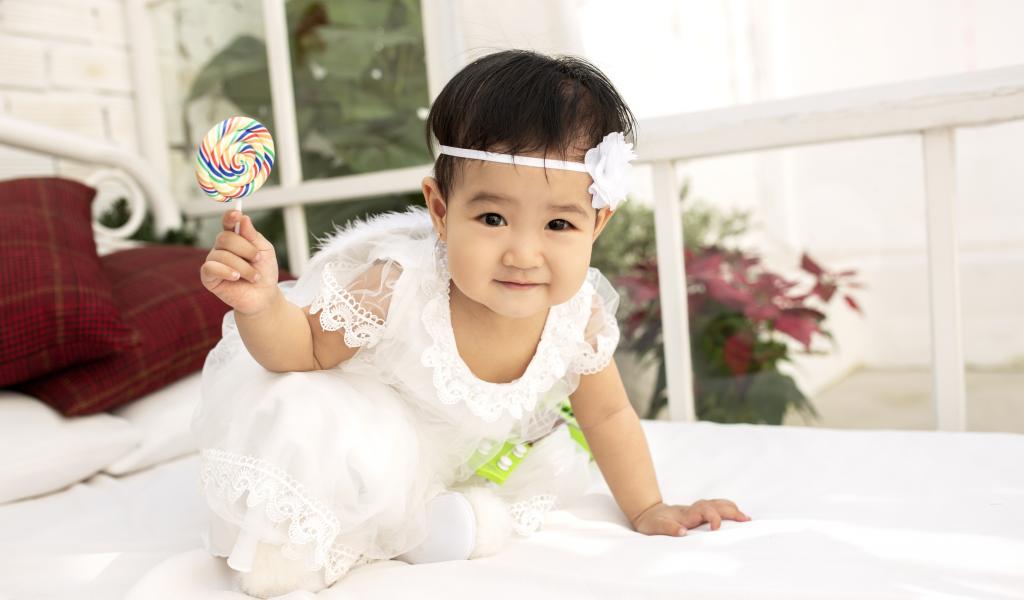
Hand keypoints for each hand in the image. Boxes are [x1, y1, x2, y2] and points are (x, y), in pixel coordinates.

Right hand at [200, 210, 280, 315]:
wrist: (263, 297)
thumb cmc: (264, 272)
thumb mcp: (265, 251)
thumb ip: (253, 236)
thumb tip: (243, 218)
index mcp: (235, 238)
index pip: (228, 223)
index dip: (230, 217)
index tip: (237, 214)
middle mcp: (221, 247)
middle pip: (224, 237)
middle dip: (245, 248)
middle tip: (257, 259)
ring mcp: (213, 261)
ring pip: (221, 254)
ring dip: (243, 267)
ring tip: (254, 277)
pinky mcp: (208, 277)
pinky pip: (210, 267)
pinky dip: (226, 271)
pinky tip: (236, 278)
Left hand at [630, 499, 751, 536]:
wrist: (648, 514)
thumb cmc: (652, 522)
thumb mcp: (655, 526)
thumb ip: (667, 528)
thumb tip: (683, 532)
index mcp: (686, 514)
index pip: (704, 510)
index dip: (712, 517)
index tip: (716, 529)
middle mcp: (694, 510)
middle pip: (715, 505)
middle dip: (730, 511)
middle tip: (745, 520)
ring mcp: (697, 511)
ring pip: (716, 505)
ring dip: (731, 509)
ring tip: (746, 518)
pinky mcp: (698, 514)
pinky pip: (715, 509)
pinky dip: (727, 511)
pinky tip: (736, 517)